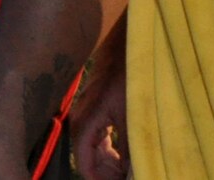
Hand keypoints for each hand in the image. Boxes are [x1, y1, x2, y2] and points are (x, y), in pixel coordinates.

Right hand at [72, 22, 130, 179]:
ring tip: (130, 169)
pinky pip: (98, 138)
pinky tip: (126, 153)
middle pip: (87, 159)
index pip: (83, 165)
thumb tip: (131, 174)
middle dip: (107, 173)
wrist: (128, 47)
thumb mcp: (133, 117)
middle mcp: (80, 120)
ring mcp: (87, 114)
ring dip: (110, 163)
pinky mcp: (95, 109)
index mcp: (85, 123)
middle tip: (130, 176)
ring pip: (93, 149)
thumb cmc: (129, 77)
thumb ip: (130, 150)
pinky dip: (111, 150)